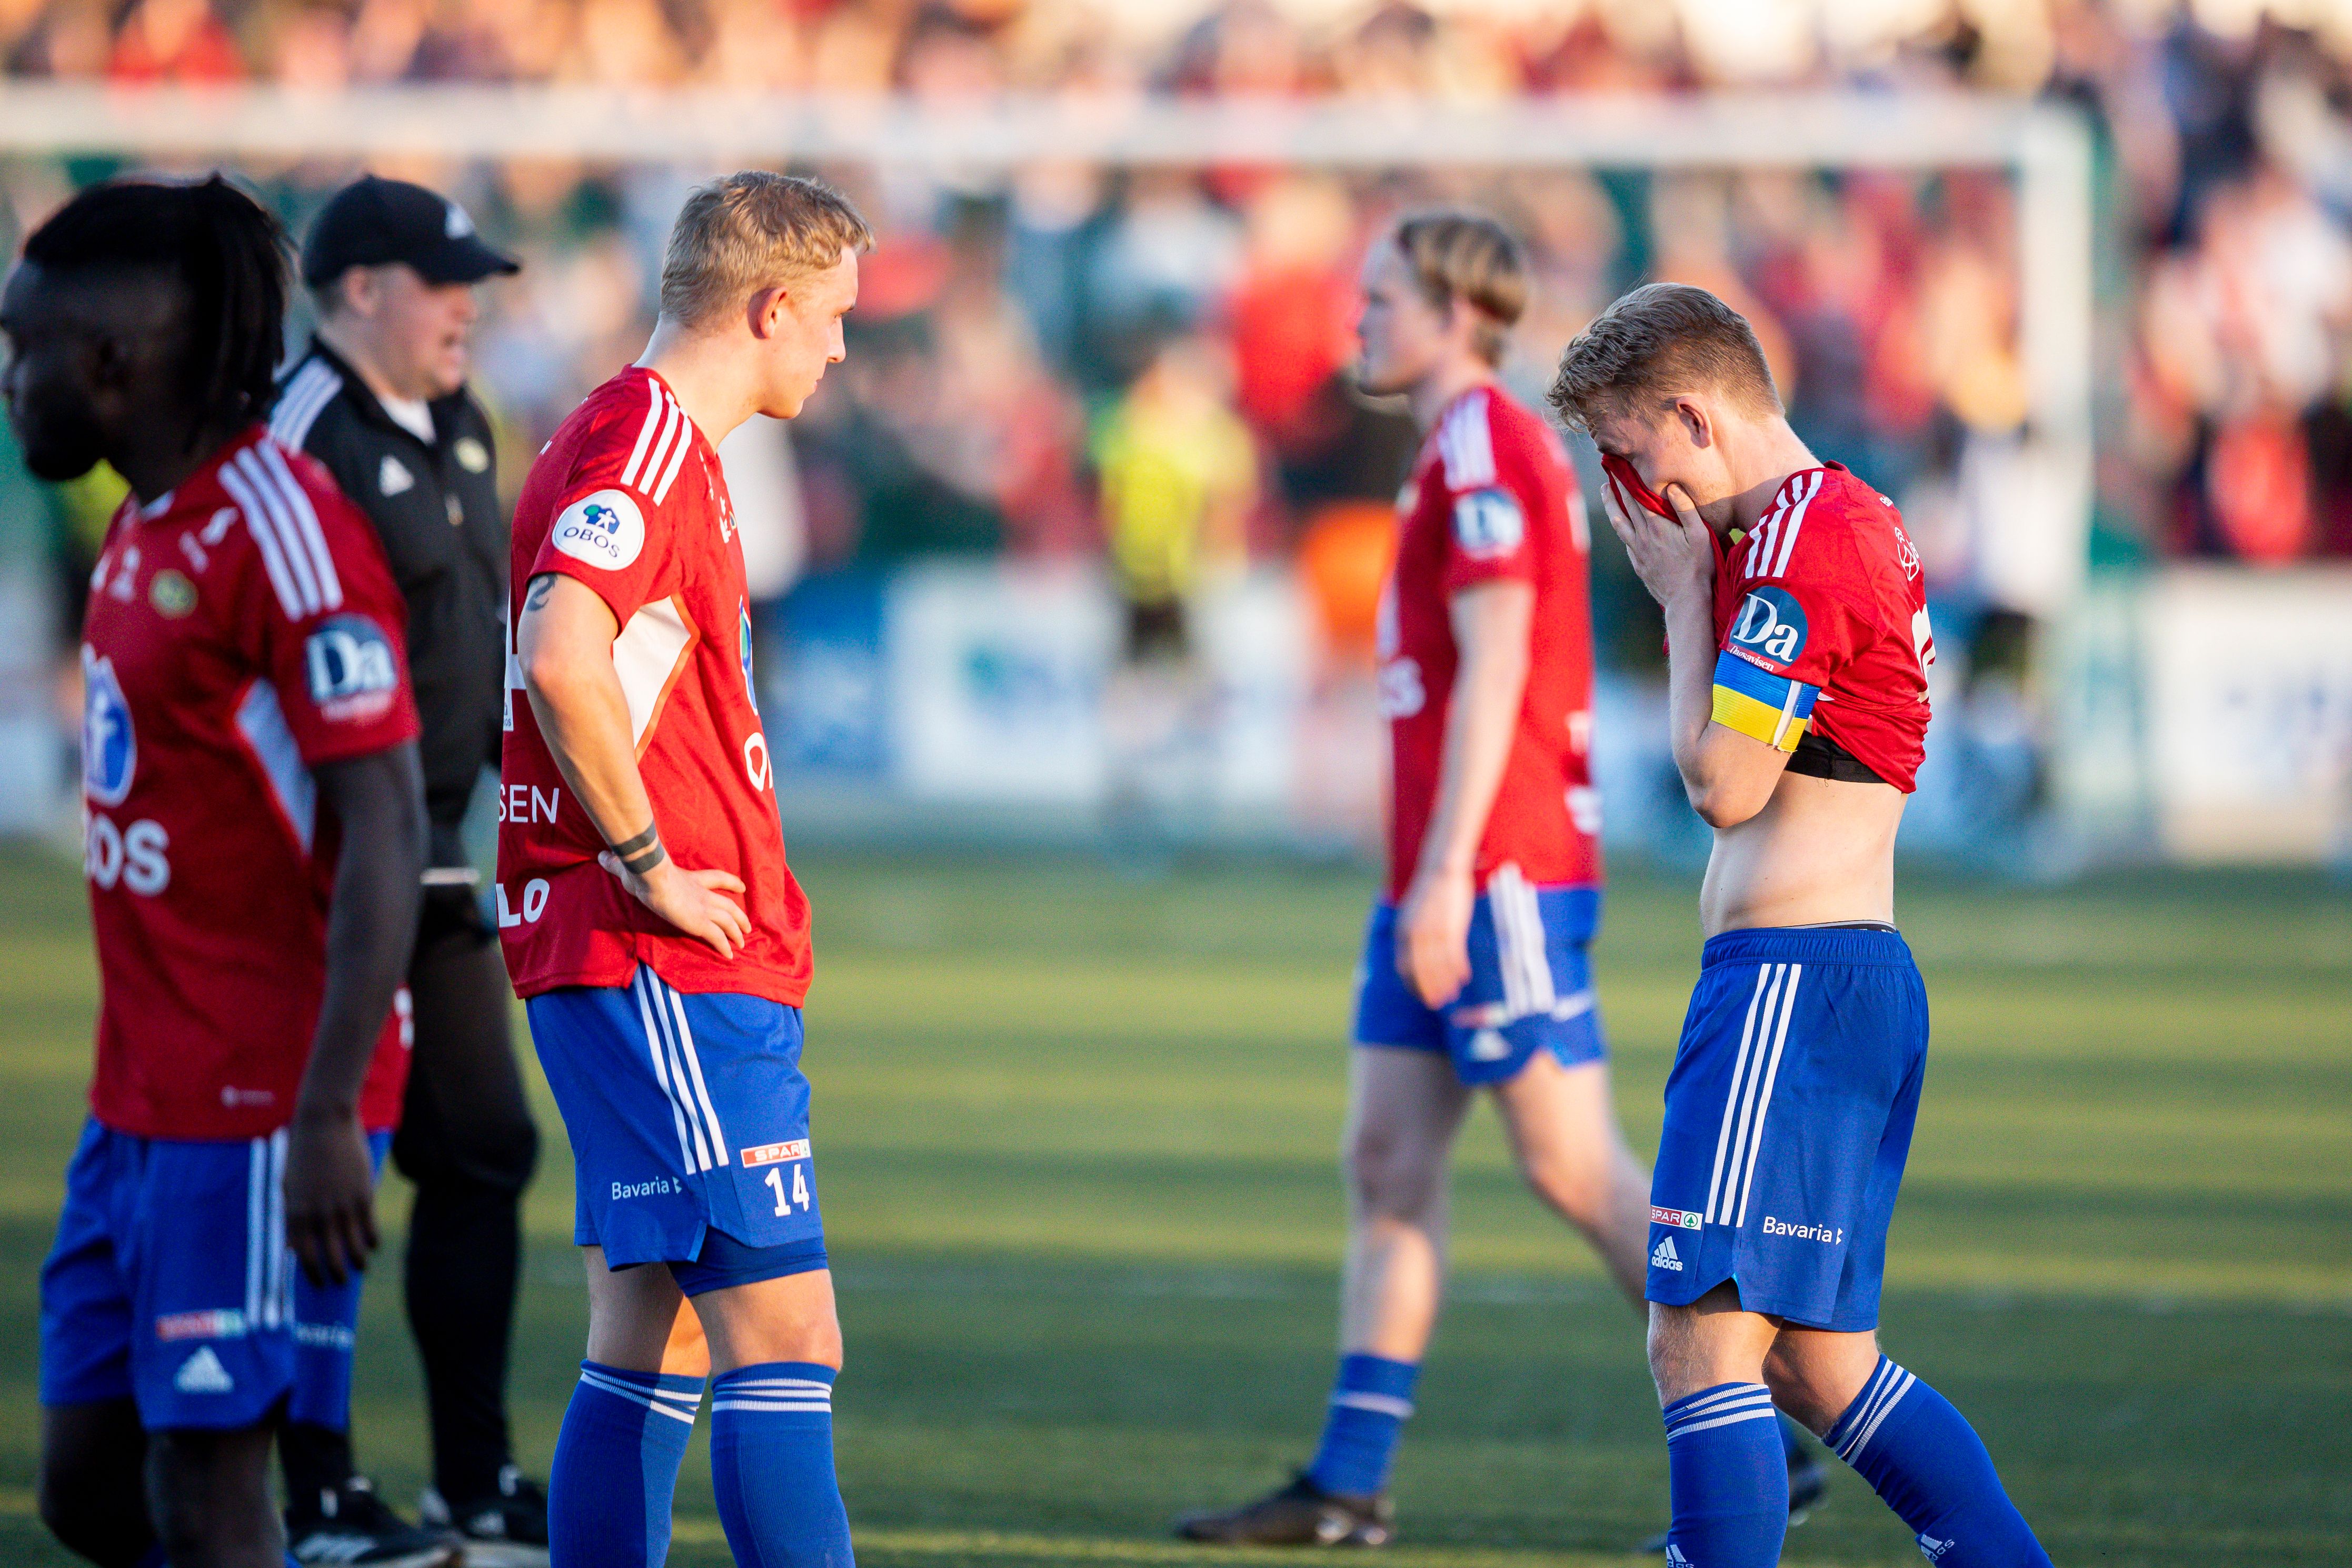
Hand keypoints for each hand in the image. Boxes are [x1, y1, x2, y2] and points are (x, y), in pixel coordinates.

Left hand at [284, 1104, 376, 1286]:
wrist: (323, 1122)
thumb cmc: (302, 1152)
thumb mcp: (288, 1185)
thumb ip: (291, 1215)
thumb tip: (293, 1247)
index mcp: (296, 1212)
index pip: (304, 1254)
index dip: (312, 1272)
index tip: (318, 1282)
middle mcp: (318, 1214)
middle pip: (330, 1256)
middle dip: (336, 1274)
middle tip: (340, 1282)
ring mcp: (343, 1205)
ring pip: (354, 1246)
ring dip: (357, 1262)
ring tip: (359, 1269)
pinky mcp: (363, 1194)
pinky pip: (370, 1227)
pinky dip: (372, 1240)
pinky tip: (372, 1245)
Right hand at [601, 852, 750, 957]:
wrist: (650, 875)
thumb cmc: (642, 869)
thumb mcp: (632, 865)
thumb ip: (619, 864)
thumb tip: (602, 856)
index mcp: (691, 878)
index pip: (717, 878)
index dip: (731, 882)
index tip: (742, 887)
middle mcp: (702, 894)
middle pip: (729, 904)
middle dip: (740, 915)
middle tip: (747, 925)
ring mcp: (703, 908)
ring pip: (729, 922)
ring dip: (737, 933)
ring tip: (742, 943)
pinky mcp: (700, 923)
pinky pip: (718, 938)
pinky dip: (725, 946)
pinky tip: (729, 955)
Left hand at [1395, 863, 1475, 1008]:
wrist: (1441, 869)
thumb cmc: (1429, 893)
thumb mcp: (1413, 915)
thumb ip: (1412, 935)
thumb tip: (1415, 955)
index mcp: (1402, 931)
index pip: (1404, 967)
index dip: (1412, 985)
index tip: (1421, 995)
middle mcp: (1415, 934)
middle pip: (1420, 971)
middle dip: (1428, 990)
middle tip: (1436, 1004)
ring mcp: (1433, 931)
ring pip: (1438, 966)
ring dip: (1445, 983)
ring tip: (1452, 994)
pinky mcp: (1451, 927)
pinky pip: (1454, 955)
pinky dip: (1458, 969)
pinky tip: (1464, 976)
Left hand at [1599, 467, 1713, 611]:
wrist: (1685, 600)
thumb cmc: (1698, 567)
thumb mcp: (1700, 535)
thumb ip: (1686, 510)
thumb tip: (1672, 487)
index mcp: (1656, 527)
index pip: (1637, 498)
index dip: (1627, 481)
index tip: (1619, 467)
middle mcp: (1642, 537)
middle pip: (1624, 507)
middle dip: (1616, 488)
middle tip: (1609, 473)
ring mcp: (1637, 551)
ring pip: (1619, 523)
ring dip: (1611, 506)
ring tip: (1606, 493)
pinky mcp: (1638, 563)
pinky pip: (1625, 541)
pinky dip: (1620, 527)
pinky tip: (1620, 523)